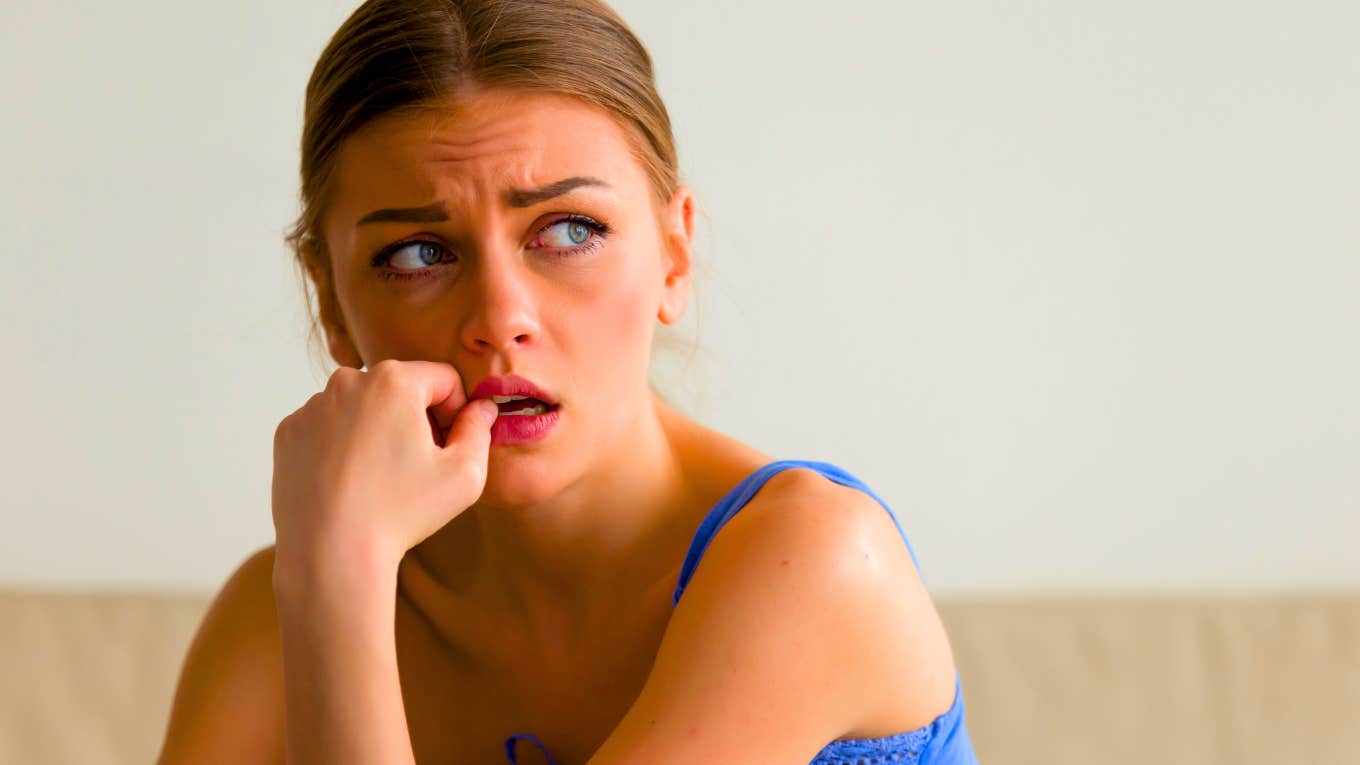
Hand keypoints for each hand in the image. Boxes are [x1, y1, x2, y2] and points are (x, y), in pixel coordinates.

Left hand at [270, 359, 499, 572]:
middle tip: (415, 466)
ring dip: (376, 429)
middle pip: (399, 388)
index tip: (448, 447)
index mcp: (394, 380)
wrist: (330, 552)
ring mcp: (311, 406)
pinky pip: (328, 426)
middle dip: (413, 418)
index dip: (455, 412)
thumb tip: (481, 408)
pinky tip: (349, 482)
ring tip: (379, 478)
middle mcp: (347, 381)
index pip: (443, 379)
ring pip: (361, 406)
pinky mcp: (289, 432)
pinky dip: (342, 445)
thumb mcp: (465, 474)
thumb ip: (479, 430)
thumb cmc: (401, 512)